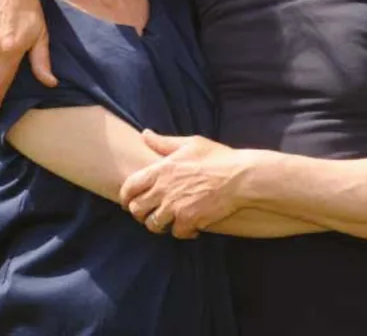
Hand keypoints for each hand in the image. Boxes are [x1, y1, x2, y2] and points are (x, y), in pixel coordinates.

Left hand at [120, 131, 249, 239]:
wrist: (241, 178)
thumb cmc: (217, 158)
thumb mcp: (190, 143)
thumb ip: (163, 142)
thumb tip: (145, 134)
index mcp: (162, 169)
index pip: (130, 186)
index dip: (125, 196)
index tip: (128, 201)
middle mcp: (164, 189)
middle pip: (137, 209)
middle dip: (140, 213)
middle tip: (150, 212)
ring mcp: (176, 207)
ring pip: (153, 225)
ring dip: (159, 224)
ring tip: (168, 221)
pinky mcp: (189, 221)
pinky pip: (176, 233)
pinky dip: (181, 231)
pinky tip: (190, 225)